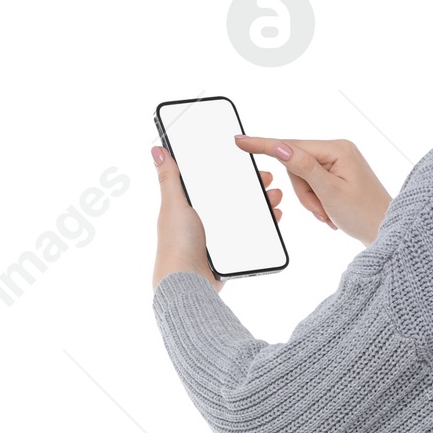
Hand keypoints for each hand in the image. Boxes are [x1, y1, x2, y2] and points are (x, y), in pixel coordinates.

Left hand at [150, 143, 265, 291]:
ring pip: (245, 214)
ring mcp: (218, 237)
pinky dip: (264, 224)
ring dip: (262, 203)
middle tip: (267, 179)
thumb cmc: (176, 243)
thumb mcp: (174, 205)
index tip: (247, 163)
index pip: (213, 182)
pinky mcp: (229, 253)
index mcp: (189, 206)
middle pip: (233, 197)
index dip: (231, 171)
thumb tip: (157, 150)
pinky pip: (251, 234)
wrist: (188, 282)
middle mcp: (203, 220)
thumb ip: (169, 178)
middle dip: (252, 186)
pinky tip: (274, 216)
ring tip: (275, 196)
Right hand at [235, 135, 390, 244]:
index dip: (265, 146)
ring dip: (311, 201)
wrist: (388, 233)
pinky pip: (313, 186)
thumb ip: (303, 168)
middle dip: (304, 192)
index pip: (292, 146)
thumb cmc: (365, 215)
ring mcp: (338, 163)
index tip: (240, 141)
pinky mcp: (337, 176)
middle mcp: (338, 150)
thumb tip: (280, 147)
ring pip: (302, 179)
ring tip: (329, 214)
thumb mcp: (330, 192)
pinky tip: (331, 213)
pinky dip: (317, 203)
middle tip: (321, 210)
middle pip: (296, 166)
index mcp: (338, 148)